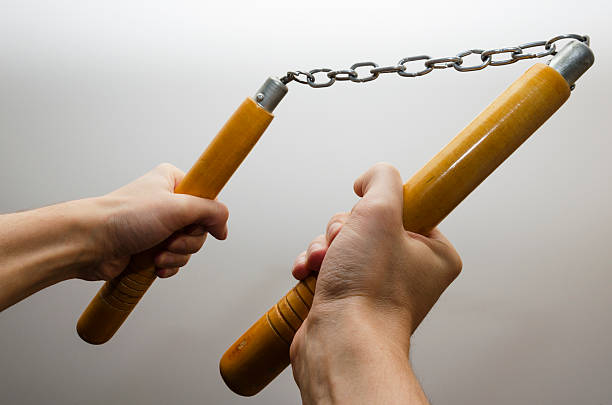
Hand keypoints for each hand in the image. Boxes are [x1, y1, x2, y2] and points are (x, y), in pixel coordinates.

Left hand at [83, 163, 228, 280]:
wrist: (90, 243)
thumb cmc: (123, 217)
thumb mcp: (177, 207)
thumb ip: (210, 211)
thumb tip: (224, 224)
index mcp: (173, 182)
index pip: (208, 198)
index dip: (208, 215)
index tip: (201, 225)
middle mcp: (167, 203)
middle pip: (200, 227)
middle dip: (188, 241)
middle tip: (171, 240)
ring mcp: (159, 227)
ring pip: (188, 246)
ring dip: (177, 255)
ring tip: (158, 254)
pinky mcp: (151, 247)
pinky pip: (175, 260)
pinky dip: (168, 265)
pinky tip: (156, 265)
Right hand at [289, 163, 461, 403]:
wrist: (341, 342)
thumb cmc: (369, 292)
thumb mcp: (381, 212)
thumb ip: (382, 179)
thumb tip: (370, 179)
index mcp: (432, 254)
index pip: (404, 208)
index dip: (377, 208)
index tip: (369, 219)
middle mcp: (408, 271)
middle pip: (366, 222)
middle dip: (343, 230)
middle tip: (344, 246)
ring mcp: (376, 284)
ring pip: (342, 240)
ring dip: (324, 246)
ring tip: (324, 263)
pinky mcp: (348, 295)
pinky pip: (328, 263)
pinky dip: (313, 263)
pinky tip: (308, 272)